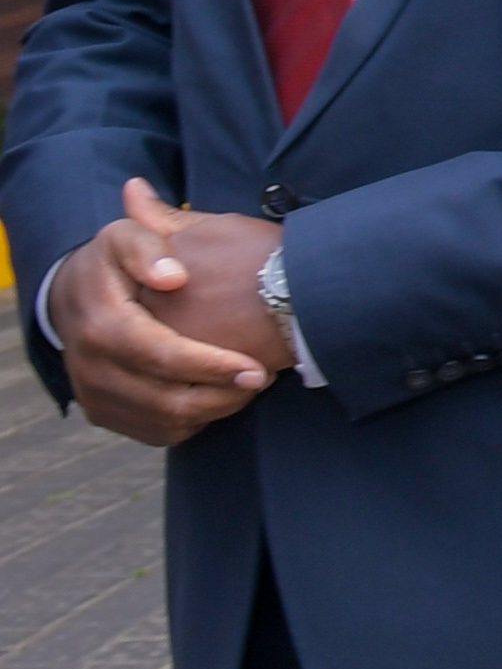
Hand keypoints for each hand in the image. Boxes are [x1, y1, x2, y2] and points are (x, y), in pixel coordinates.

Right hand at [52, 182, 287, 448]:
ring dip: (216, 408)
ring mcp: (94, 396)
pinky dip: (196, 420)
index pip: (159, 355)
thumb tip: (173, 276)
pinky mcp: (104, 414)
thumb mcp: (125, 237)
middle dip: (222, 393)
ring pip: (166, 422)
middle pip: (166, 399)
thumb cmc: (113, 263)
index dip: (210, 365)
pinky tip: (221, 395)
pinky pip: (158, 431)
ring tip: (250, 385)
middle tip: (264, 378)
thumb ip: (148, 244)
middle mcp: (91, 368)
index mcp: (100, 325)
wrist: (70, 298)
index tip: (255, 366)